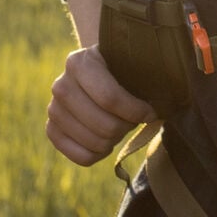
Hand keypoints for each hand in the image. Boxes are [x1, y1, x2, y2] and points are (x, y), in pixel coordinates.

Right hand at [46, 44, 157, 165]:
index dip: (135, 110)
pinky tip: (108, 139)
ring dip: (115, 140)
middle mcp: (61, 84)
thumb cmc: (119, 65)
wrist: (95, 69)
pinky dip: (100, 154)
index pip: (109, 98)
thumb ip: (143, 74)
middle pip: (104, 124)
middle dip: (127, 126)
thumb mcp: (127, 59)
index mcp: (79, 62)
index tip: (152, 112)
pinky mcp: (51, 130)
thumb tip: (164, 104)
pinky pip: (81, 157)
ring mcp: (53, 109)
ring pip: (94, 143)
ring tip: (123, 126)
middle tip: (136, 119)